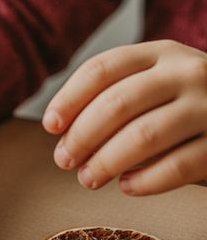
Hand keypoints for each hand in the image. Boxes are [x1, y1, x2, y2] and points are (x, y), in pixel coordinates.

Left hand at [42, 41, 206, 194]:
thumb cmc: (189, 105)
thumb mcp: (158, 83)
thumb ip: (118, 95)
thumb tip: (62, 131)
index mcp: (161, 51)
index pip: (102, 69)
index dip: (69, 99)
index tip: (50, 126)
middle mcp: (187, 71)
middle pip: (117, 103)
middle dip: (82, 136)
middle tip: (64, 160)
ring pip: (144, 135)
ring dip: (106, 161)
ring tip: (88, 178)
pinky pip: (178, 166)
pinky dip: (145, 181)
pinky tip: (127, 187)